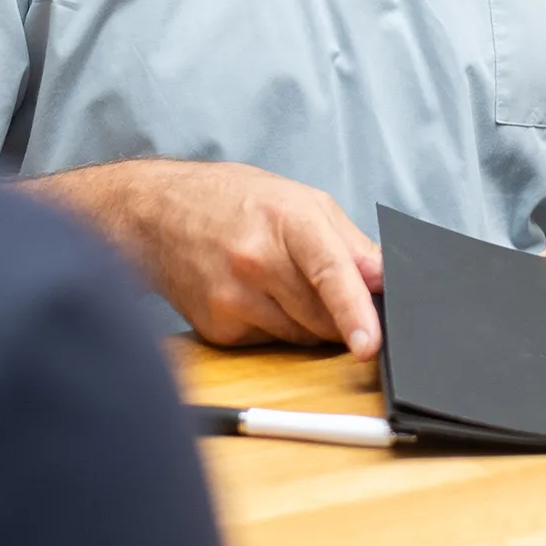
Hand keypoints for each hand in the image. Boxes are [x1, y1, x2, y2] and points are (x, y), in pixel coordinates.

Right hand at [25, 159, 383, 357]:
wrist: (157, 213)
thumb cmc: (235, 201)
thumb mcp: (301, 201)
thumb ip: (351, 243)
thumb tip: (388, 279)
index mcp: (286, 219)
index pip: (329, 271)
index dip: (353, 310)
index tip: (369, 345)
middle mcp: (256, 261)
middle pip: (323, 315)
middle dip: (341, 312)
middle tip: (329, 285)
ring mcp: (232, 298)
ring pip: (302, 336)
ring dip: (310, 320)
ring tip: (283, 278)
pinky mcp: (217, 329)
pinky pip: (272, 343)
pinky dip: (278, 326)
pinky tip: (256, 293)